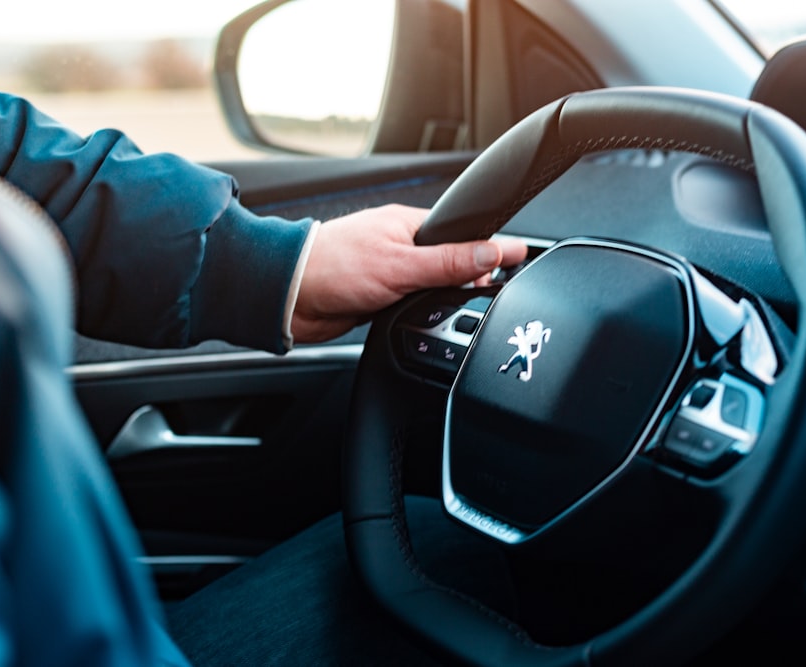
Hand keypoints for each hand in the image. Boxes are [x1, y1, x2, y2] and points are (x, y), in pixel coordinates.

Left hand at [291, 204, 527, 343]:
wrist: (286, 296)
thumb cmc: (332, 267)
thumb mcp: (400, 265)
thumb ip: (448, 262)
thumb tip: (491, 253)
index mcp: (409, 225)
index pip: (463, 234)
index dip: (489, 250)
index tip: (518, 257)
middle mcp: (402, 246)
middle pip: (452, 261)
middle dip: (471, 278)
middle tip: (490, 294)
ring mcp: (391, 272)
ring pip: (433, 285)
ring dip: (444, 297)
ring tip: (465, 308)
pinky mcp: (380, 297)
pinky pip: (414, 303)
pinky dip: (424, 311)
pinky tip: (430, 319)